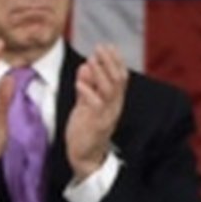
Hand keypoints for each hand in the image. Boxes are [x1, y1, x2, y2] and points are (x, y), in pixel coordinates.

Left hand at [65, 44, 127, 181]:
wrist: (86, 156)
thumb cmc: (86, 128)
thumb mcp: (86, 103)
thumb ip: (87, 85)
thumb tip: (86, 65)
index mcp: (114, 100)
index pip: (121, 76)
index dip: (116, 60)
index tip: (108, 46)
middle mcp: (114, 106)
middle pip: (118, 80)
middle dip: (109, 62)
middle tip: (100, 48)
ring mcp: (106, 115)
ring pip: (109, 90)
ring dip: (100, 73)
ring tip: (91, 60)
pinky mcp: (96, 124)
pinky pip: (95, 106)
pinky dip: (88, 92)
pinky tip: (79, 82)